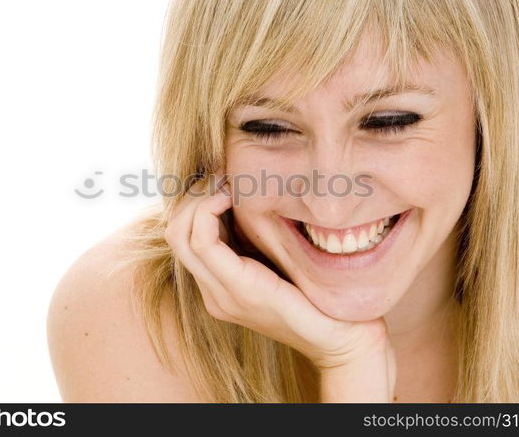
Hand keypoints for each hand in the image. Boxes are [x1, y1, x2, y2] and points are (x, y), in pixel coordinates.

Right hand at [163, 169, 393, 376]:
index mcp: (220, 286)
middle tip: (222, 178)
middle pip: (175, 232)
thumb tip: (249, 195)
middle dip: (193, 196)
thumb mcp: (280, 259)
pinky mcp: (239, 290)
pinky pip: (203, 242)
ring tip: (226, 186)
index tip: (224, 180)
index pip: (184, 235)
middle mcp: (213, 293)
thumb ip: (259, 239)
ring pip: (180, 234)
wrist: (343, 339)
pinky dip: (209, 211)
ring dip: (199, 199)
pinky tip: (230, 197)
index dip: (196, 201)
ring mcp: (221, 295)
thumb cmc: (320, 297)